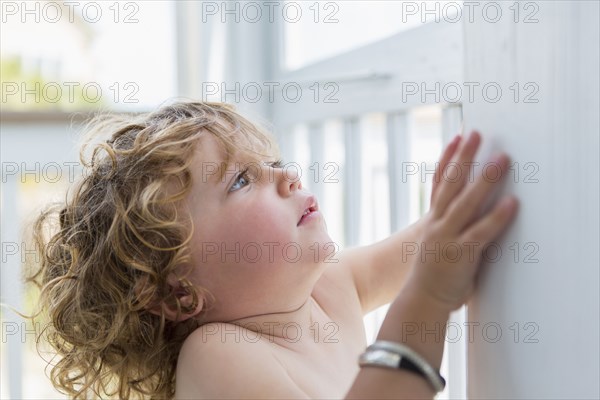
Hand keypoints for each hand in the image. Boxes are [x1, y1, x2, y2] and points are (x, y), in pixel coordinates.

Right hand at [405, 131, 517, 311]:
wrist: (422, 300)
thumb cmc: (434, 272)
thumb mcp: (436, 242)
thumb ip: (448, 225)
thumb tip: (467, 209)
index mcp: (432, 220)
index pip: (438, 182)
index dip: (447, 159)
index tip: (457, 138)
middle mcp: (436, 224)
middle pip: (451, 184)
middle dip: (464, 157)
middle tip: (476, 134)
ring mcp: (446, 238)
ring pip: (466, 203)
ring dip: (484, 180)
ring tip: (501, 159)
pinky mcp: (460, 254)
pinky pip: (481, 232)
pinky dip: (497, 217)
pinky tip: (512, 202)